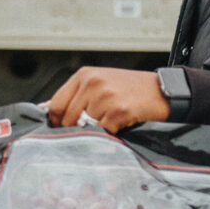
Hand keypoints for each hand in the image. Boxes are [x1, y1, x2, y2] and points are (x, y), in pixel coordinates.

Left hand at [45, 67, 168, 132]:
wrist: (162, 90)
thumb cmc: (131, 89)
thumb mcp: (100, 83)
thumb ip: (75, 95)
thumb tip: (47, 110)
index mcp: (84, 75)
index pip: (55, 104)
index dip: (56, 121)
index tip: (61, 129)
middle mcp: (93, 83)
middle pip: (66, 118)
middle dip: (74, 129)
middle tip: (89, 129)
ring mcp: (106, 96)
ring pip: (84, 127)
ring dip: (95, 130)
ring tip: (110, 121)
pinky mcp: (119, 110)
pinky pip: (103, 132)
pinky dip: (110, 133)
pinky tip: (121, 122)